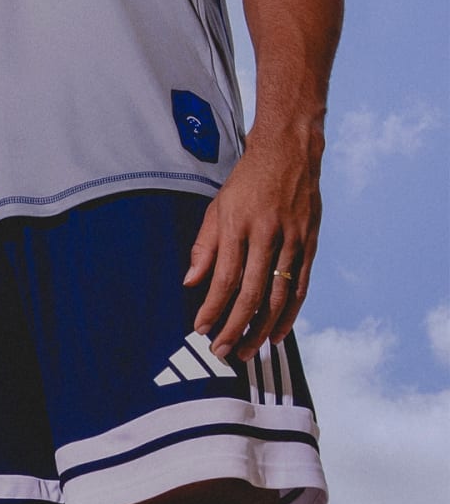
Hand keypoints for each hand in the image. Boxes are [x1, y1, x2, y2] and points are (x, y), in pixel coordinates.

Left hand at [184, 125, 320, 355]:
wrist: (290, 153)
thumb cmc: (248, 181)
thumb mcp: (217, 206)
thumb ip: (204, 245)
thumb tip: (190, 282)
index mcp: (238, 225)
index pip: (224, 278)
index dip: (212, 308)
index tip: (200, 329)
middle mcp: (267, 235)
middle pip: (252, 293)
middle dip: (235, 327)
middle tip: (222, 351)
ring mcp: (294, 240)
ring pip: (279, 296)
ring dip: (262, 328)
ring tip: (247, 350)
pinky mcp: (312, 244)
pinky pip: (301, 287)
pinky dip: (290, 314)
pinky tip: (277, 333)